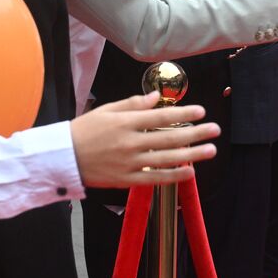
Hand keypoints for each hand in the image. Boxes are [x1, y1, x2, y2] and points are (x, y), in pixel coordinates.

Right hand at [70, 94, 219, 187]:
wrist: (62, 158)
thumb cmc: (84, 131)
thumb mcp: (106, 110)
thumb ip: (132, 104)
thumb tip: (156, 98)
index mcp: (125, 123)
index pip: (161, 117)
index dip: (183, 114)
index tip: (201, 111)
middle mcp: (130, 143)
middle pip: (169, 138)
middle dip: (195, 134)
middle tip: (215, 130)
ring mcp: (129, 163)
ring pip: (166, 159)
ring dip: (191, 155)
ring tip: (210, 150)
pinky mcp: (126, 179)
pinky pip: (154, 178)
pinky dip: (173, 176)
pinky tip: (190, 172)